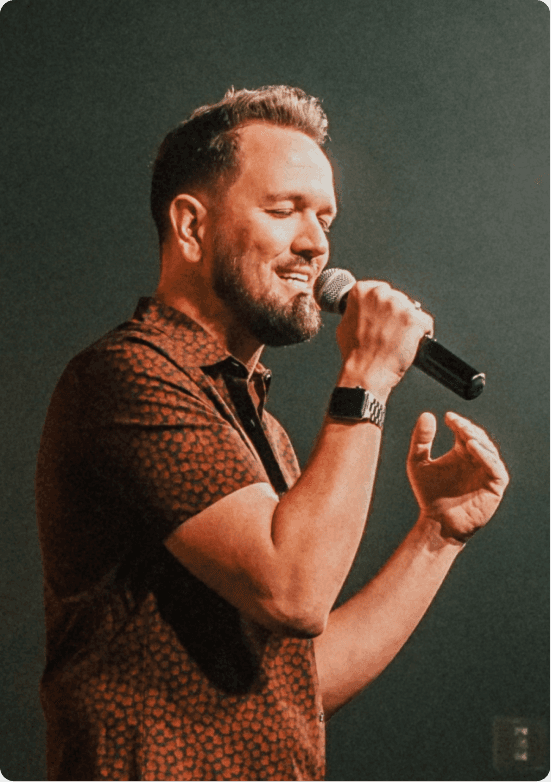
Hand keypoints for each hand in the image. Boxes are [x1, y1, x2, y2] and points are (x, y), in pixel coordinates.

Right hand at [336, 282, 433, 399]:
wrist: (366, 372)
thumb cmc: (355, 353)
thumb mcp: (344, 324)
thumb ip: (355, 309)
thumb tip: (362, 308)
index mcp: (361, 291)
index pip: (380, 289)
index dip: (382, 306)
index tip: (382, 315)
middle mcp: (380, 294)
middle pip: (398, 298)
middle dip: (396, 314)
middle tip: (390, 331)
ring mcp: (399, 306)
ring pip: (412, 310)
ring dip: (408, 323)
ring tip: (399, 339)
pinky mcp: (414, 320)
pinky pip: (425, 322)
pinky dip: (422, 333)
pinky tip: (412, 343)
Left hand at [406, 412, 508, 542]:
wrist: (437, 521)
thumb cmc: (429, 494)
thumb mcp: (417, 463)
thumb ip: (420, 440)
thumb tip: (426, 414)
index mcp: (461, 452)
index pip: (464, 430)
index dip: (458, 422)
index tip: (447, 417)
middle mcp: (476, 459)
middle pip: (478, 437)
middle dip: (468, 428)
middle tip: (457, 423)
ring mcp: (487, 471)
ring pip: (489, 449)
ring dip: (478, 439)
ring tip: (465, 434)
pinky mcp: (495, 485)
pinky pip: (495, 468)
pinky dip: (486, 456)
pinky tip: (472, 448)